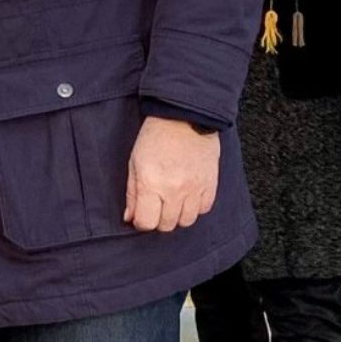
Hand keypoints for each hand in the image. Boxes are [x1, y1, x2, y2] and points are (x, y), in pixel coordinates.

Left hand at [124, 116, 218, 231]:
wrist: (185, 116)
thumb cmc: (156, 136)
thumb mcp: (135, 162)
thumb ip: (132, 193)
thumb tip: (130, 217)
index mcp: (150, 183)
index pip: (146, 222)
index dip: (141, 222)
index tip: (142, 214)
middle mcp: (173, 189)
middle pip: (167, 225)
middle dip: (159, 219)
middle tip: (157, 205)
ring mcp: (194, 188)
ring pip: (187, 221)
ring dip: (178, 215)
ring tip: (173, 201)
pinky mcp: (210, 183)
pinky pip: (204, 209)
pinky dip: (196, 206)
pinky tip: (189, 195)